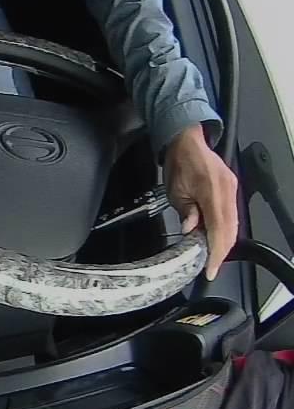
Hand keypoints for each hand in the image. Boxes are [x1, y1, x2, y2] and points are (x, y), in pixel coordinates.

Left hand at [165, 123, 238, 279]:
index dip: (215, 252)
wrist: (187, 141)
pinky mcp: (232, 188)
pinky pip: (232, 215)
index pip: (218, 230)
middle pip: (230, 230)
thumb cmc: (179, 162)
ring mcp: (232, 189)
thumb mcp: (175, 190)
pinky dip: (225, 229)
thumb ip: (186, 211)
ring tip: (211, 254)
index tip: (210, 268)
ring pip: (233, 224)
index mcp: (212, 192)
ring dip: (223, 241)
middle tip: (209, 266)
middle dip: (221, 251)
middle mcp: (227, 192)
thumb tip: (191, 230)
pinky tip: (215, 236)